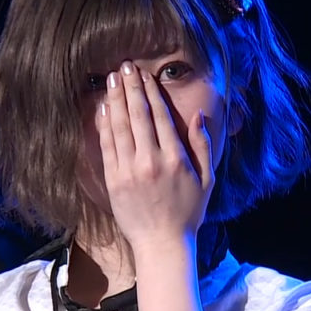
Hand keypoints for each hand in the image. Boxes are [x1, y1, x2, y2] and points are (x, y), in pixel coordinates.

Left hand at [96, 60, 213, 248]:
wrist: (162, 244)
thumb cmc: (188, 212)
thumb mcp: (207, 179)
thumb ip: (203, 145)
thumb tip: (199, 115)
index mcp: (175, 159)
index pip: (160, 117)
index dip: (151, 92)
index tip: (145, 75)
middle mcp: (151, 161)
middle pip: (138, 116)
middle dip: (131, 88)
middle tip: (125, 66)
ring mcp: (129, 171)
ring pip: (120, 127)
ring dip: (116, 100)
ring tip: (112, 80)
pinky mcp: (113, 181)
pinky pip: (107, 146)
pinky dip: (105, 125)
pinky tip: (103, 108)